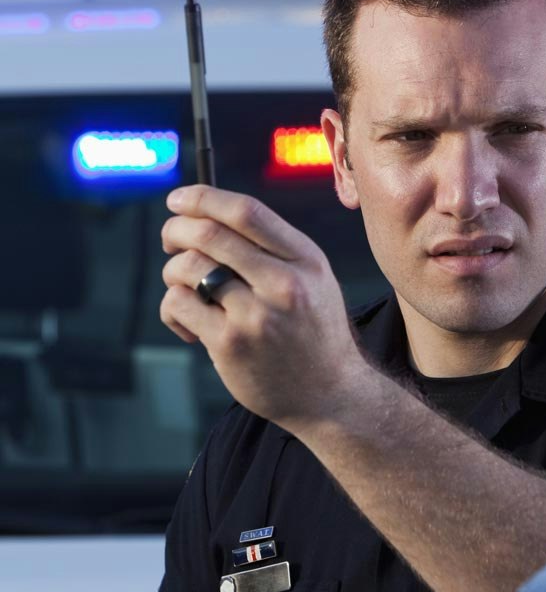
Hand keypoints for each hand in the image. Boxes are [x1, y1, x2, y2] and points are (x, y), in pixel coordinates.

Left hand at [160, 184, 364, 432]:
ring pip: (188, 268)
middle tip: (170, 241)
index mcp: (305, 259)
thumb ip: (273, 248)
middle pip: (209, 234)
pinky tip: (188, 323)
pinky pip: (180, 305)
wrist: (329, 393)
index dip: (203, 198)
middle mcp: (284, 283)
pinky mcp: (231, 344)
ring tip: (185, 289)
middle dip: (175, 230)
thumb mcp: (313, 279)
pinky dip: (173, 308)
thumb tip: (206, 216)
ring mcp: (257, 315)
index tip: (178, 199)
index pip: (246, 212)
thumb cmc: (312, 331)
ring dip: (173, 272)